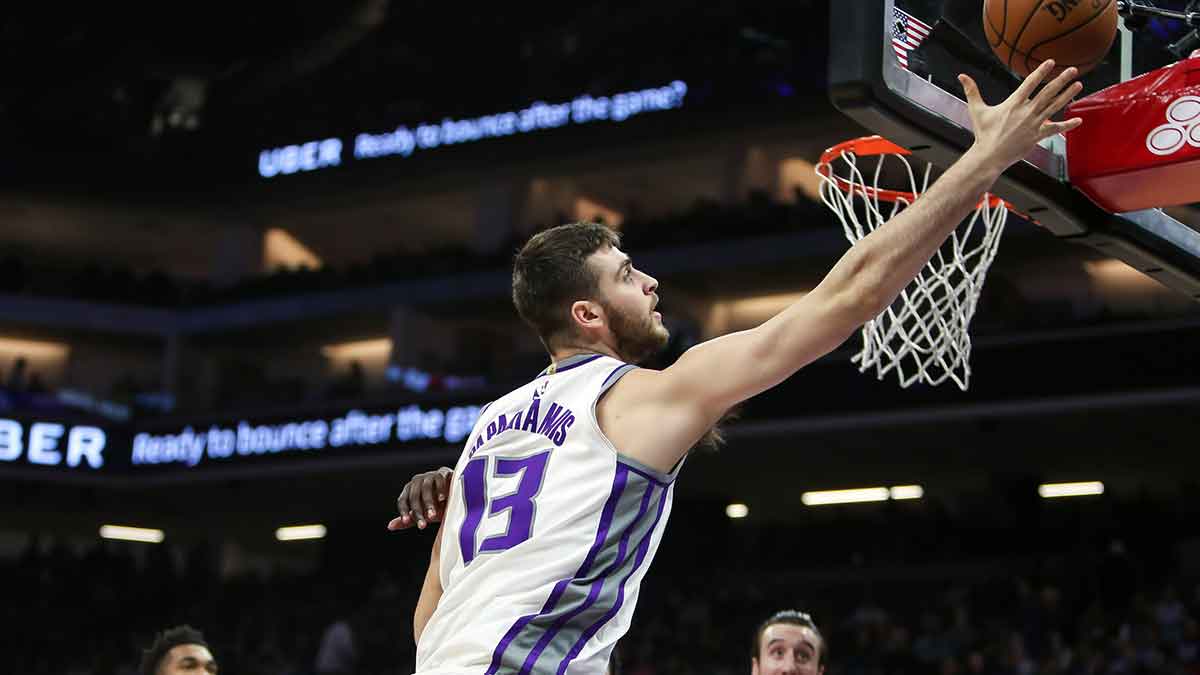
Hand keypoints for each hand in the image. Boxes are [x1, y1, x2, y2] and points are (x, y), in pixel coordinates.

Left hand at [387, 466, 453, 530]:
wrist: (458, 497)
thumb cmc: (438, 506)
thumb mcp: (424, 515)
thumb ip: (410, 519)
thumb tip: (390, 526)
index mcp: (409, 490)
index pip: (402, 500)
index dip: (404, 511)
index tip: (407, 522)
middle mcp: (417, 481)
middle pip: (414, 496)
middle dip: (418, 511)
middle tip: (424, 524)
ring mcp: (430, 475)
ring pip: (425, 488)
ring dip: (429, 503)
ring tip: (433, 515)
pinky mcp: (443, 472)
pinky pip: (439, 479)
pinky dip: (440, 490)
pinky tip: (443, 499)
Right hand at [959, 59, 1082, 170]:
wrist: (989, 156)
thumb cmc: (983, 133)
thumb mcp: (976, 110)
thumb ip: (972, 91)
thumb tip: (961, 76)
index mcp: (1013, 104)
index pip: (1030, 83)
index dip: (1041, 72)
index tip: (1051, 62)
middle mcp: (1026, 112)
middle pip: (1047, 93)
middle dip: (1061, 80)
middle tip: (1072, 70)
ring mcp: (1034, 124)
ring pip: (1054, 107)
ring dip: (1067, 95)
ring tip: (1078, 84)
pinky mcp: (1037, 136)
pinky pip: (1055, 129)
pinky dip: (1067, 125)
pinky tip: (1078, 120)